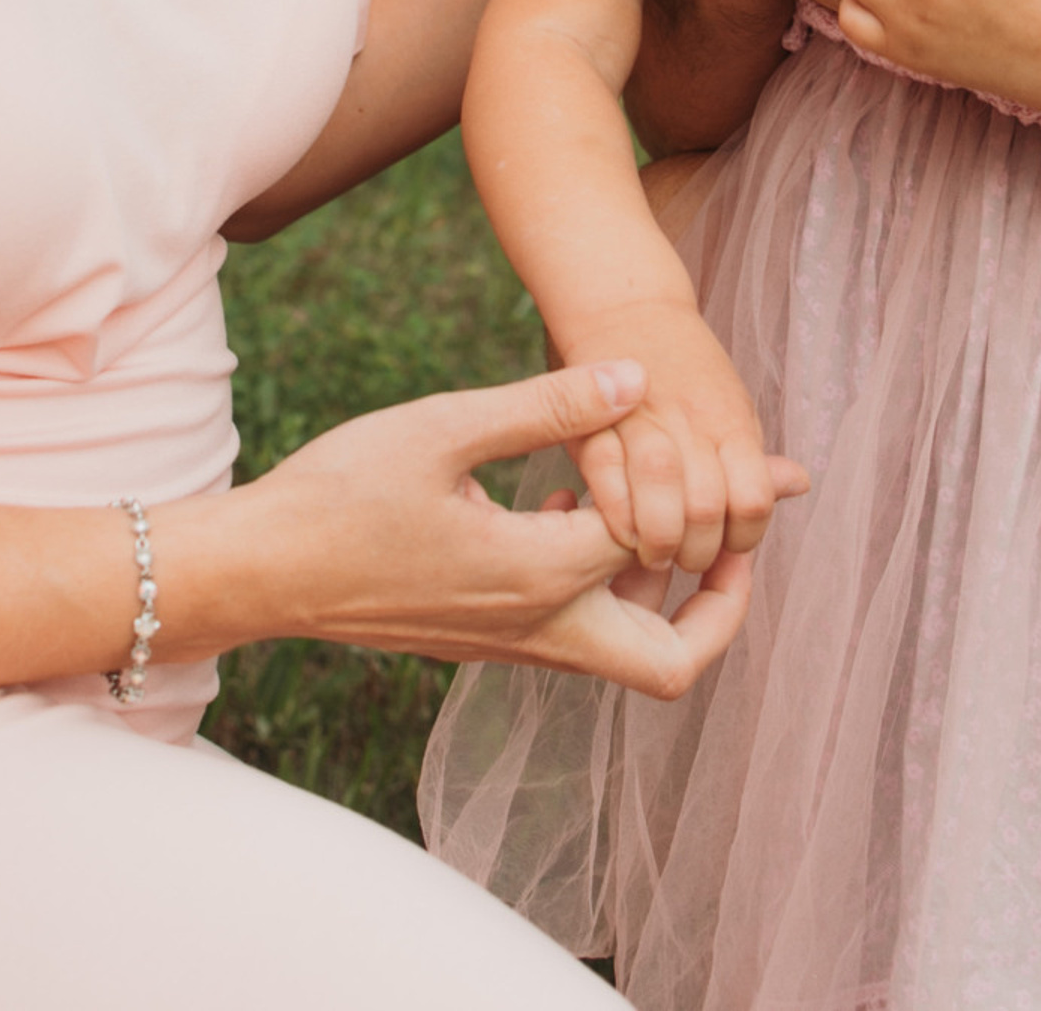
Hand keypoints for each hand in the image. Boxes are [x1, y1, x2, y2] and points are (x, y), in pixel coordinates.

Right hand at [244, 359, 775, 699]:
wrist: (260, 572)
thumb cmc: (342, 494)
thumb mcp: (445, 425)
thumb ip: (546, 406)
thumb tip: (634, 379)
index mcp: (540, 572)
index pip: (665, 540)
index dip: (725, 496)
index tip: (781, 472)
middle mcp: (537, 626)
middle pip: (671, 661)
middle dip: (723, 609)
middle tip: (738, 543)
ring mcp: (507, 641)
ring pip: (624, 653)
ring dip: (664, 596)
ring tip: (672, 509)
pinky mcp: (480, 637)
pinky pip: (573, 633)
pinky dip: (603, 586)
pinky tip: (569, 507)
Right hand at [555, 298, 803, 574]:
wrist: (625, 305)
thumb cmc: (684, 364)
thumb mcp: (732, 401)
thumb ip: (755, 454)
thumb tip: (799, 486)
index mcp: (730, 422)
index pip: (755, 501)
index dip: (744, 538)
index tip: (727, 544)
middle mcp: (689, 426)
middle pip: (707, 512)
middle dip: (698, 553)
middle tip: (687, 556)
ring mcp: (640, 427)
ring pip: (661, 507)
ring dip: (660, 546)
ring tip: (656, 552)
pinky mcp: (593, 428)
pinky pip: (608, 488)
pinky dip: (618, 521)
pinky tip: (623, 530)